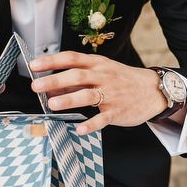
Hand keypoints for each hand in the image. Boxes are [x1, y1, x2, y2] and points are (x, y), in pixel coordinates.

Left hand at [29, 51, 167, 134]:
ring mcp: (111, 94)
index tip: (34, 65)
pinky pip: (103, 118)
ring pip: (89, 95)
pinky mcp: (117, 111)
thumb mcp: (102, 72)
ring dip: (70, 99)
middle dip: (55, 80)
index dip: (52, 61)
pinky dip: (91, 124)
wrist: (153, 89)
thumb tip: (50, 86)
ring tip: (52, 104)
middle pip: (78, 76)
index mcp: (98, 64)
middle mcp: (103, 76)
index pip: (72, 58)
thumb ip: (77, 79)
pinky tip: (80, 128)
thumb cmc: (122, 80)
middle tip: (36, 86)